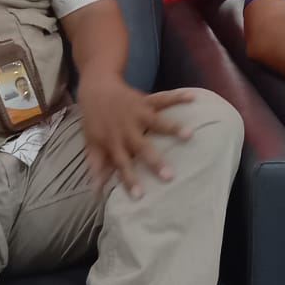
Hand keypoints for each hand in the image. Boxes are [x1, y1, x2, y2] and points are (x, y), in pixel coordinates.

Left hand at [76, 71, 193, 197]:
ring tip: (189, 135)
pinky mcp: (145, 101)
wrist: (96, 89)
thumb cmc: (94, 120)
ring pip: (157, 122)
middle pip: (142, 147)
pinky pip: (163, 98)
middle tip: (169, 176)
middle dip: (155, 161)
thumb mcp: (91, 143)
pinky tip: (192, 97)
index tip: (140, 195)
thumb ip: (96, 166)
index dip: (129, 179)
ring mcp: (138, 115)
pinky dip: (178, 97)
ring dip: (173, 128)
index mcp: (113, 142)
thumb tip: (97, 190)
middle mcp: (127, 130)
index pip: (122, 164)